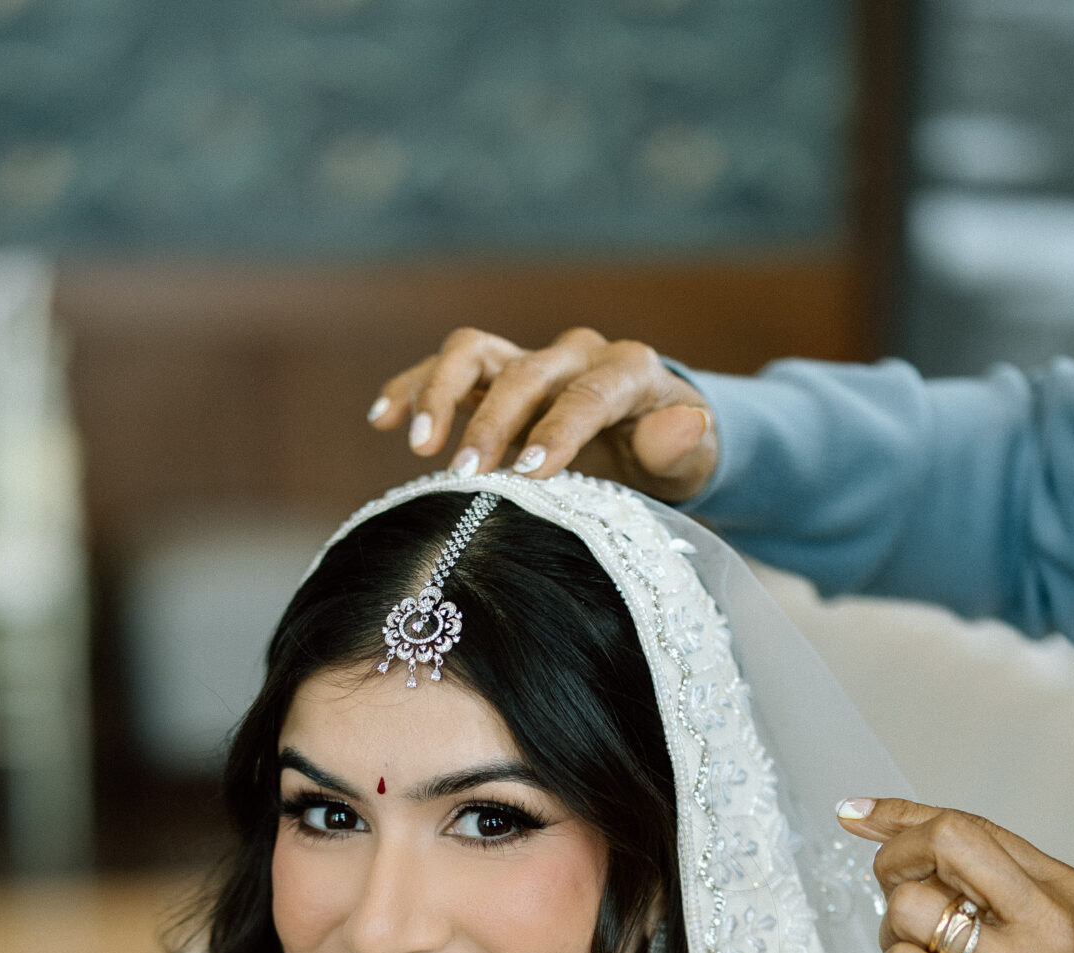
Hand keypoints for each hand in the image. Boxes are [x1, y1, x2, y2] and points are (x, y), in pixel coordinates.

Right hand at [368, 326, 717, 498]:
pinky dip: (414, 388)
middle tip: (464, 478)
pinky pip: (448, 371)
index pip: (586, 395)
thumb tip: (685, 421)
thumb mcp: (692, 459)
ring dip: (440, 395)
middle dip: (490, 424)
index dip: (557, 430)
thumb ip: (682, 442)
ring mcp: (530, 361)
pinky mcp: (495, 376)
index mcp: (627, 371)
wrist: (652, 436)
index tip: (528, 473)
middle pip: (521, 373)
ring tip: (418, 447)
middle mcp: (575, 354)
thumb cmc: (670, 457)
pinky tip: (381, 419)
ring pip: (473, 353)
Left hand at [842, 797, 1073, 952]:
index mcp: (1063, 892)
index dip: (902, 816)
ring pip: (910, 908)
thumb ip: (997, 895)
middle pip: (945, 842)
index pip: (971, 826)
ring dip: (890, 935)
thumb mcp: (1056, 939)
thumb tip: (909, 851)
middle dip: (894, 860)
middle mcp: (1043, 922)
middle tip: (892, 896)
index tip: (858, 816)